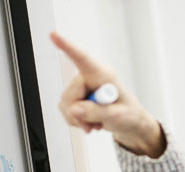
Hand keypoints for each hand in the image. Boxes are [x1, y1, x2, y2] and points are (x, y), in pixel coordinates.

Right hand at [49, 32, 164, 157]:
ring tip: (96, 122)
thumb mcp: (119, 116)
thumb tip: (75, 110)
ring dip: (79, 119)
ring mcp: (81, 87)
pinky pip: (66, 110)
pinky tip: (90, 121)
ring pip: (66, 104)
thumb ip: (97, 112)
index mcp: (103, 75)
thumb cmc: (130, 114)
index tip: (54, 35)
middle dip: (80, 114)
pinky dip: (76, 120)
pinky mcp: (76, 96)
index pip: (82, 59)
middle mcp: (88, 77)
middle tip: (96, 123)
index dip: (67, 47)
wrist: (130, 122)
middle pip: (70, 94)